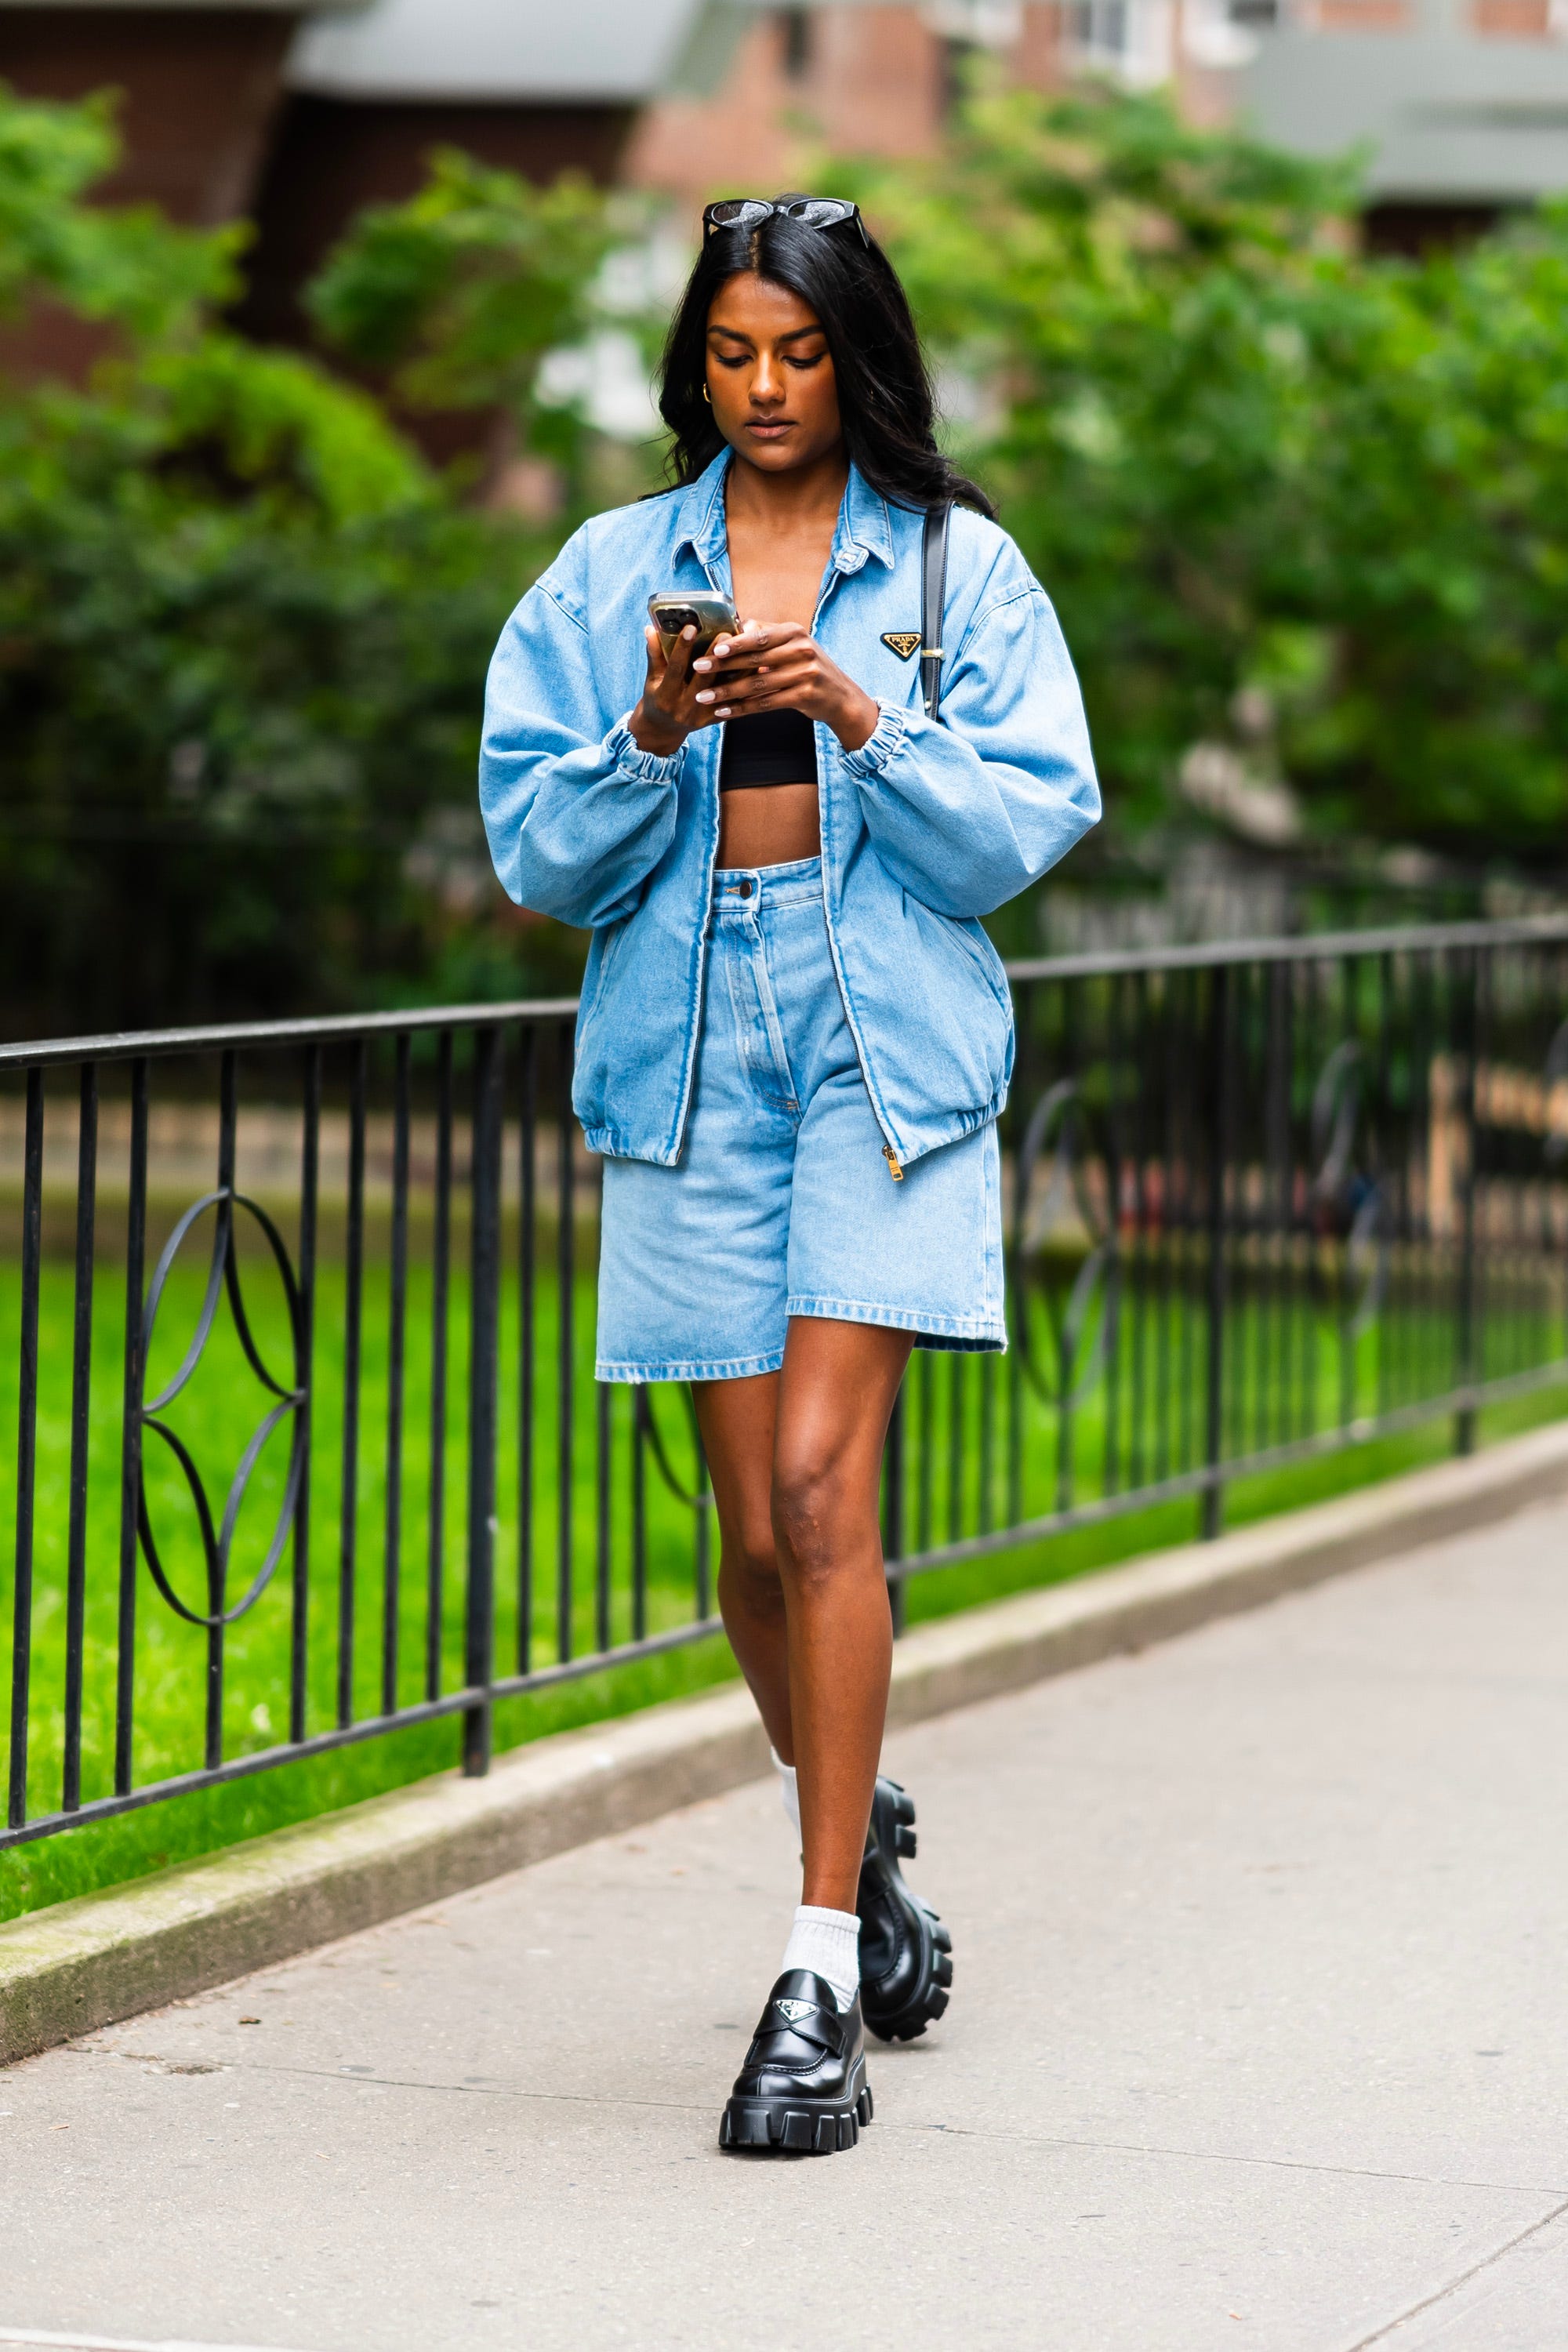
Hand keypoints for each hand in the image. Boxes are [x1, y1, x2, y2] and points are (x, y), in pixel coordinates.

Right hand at [626, 624, 741, 756]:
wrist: (664, 729)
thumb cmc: (657, 697)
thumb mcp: (652, 678)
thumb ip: (654, 654)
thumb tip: (651, 628)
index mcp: (665, 695)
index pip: (675, 668)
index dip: (682, 648)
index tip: (691, 627)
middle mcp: (683, 708)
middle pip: (703, 679)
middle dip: (714, 656)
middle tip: (725, 634)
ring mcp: (701, 716)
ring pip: (723, 691)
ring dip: (737, 670)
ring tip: (747, 649)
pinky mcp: (715, 721)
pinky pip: (733, 704)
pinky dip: (744, 687)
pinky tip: (756, 671)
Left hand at [692, 623, 879, 752]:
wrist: (839, 695)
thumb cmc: (808, 666)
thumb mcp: (793, 644)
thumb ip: (767, 634)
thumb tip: (738, 624)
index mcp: (794, 632)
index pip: (760, 636)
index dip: (736, 642)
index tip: (714, 648)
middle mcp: (801, 650)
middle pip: (755, 659)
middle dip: (723, 666)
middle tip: (698, 669)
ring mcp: (805, 674)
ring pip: (757, 684)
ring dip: (727, 692)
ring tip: (703, 697)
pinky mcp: (805, 696)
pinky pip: (766, 703)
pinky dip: (743, 708)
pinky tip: (724, 712)